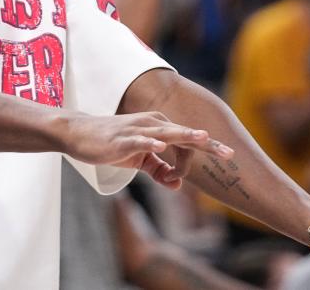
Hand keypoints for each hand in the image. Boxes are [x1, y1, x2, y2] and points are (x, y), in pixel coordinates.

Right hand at [63, 110, 233, 189]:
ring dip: (185, 136)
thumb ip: (158, 170)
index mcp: (160, 129)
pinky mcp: (123, 139)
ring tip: (203, 139)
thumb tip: (178, 185)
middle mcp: (153, 125)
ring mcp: (138, 130)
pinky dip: (150, 142)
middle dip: (208, 145)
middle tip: (229, 153)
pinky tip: (160, 145)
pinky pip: (140, 140)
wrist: (79, 134)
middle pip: (185, 135)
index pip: (186, 144)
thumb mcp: (138, 160)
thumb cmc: (111, 144)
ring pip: (167, 133)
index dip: (189, 164)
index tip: (176, 180)